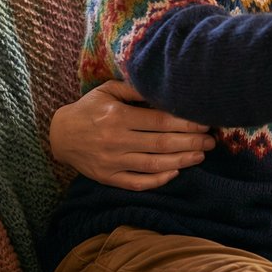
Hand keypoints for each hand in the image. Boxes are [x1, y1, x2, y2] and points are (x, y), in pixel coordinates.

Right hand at [48, 80, 213, 189]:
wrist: (61, 135)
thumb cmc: (89, 108)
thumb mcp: (108, 90)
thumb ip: (135, 89)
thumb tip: (165, 88)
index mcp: (117, 116)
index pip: (159, 121)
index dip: (185, 123)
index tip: (204, 123)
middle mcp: (115, 140)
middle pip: (161, 144)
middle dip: (191, 143)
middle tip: (211, 142)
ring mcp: (112, 162)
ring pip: (153, 165)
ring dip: (181, 161)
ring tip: (200, 156)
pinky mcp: (108, 178)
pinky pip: (137, 183)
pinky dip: (158, 180)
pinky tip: (175, 173)